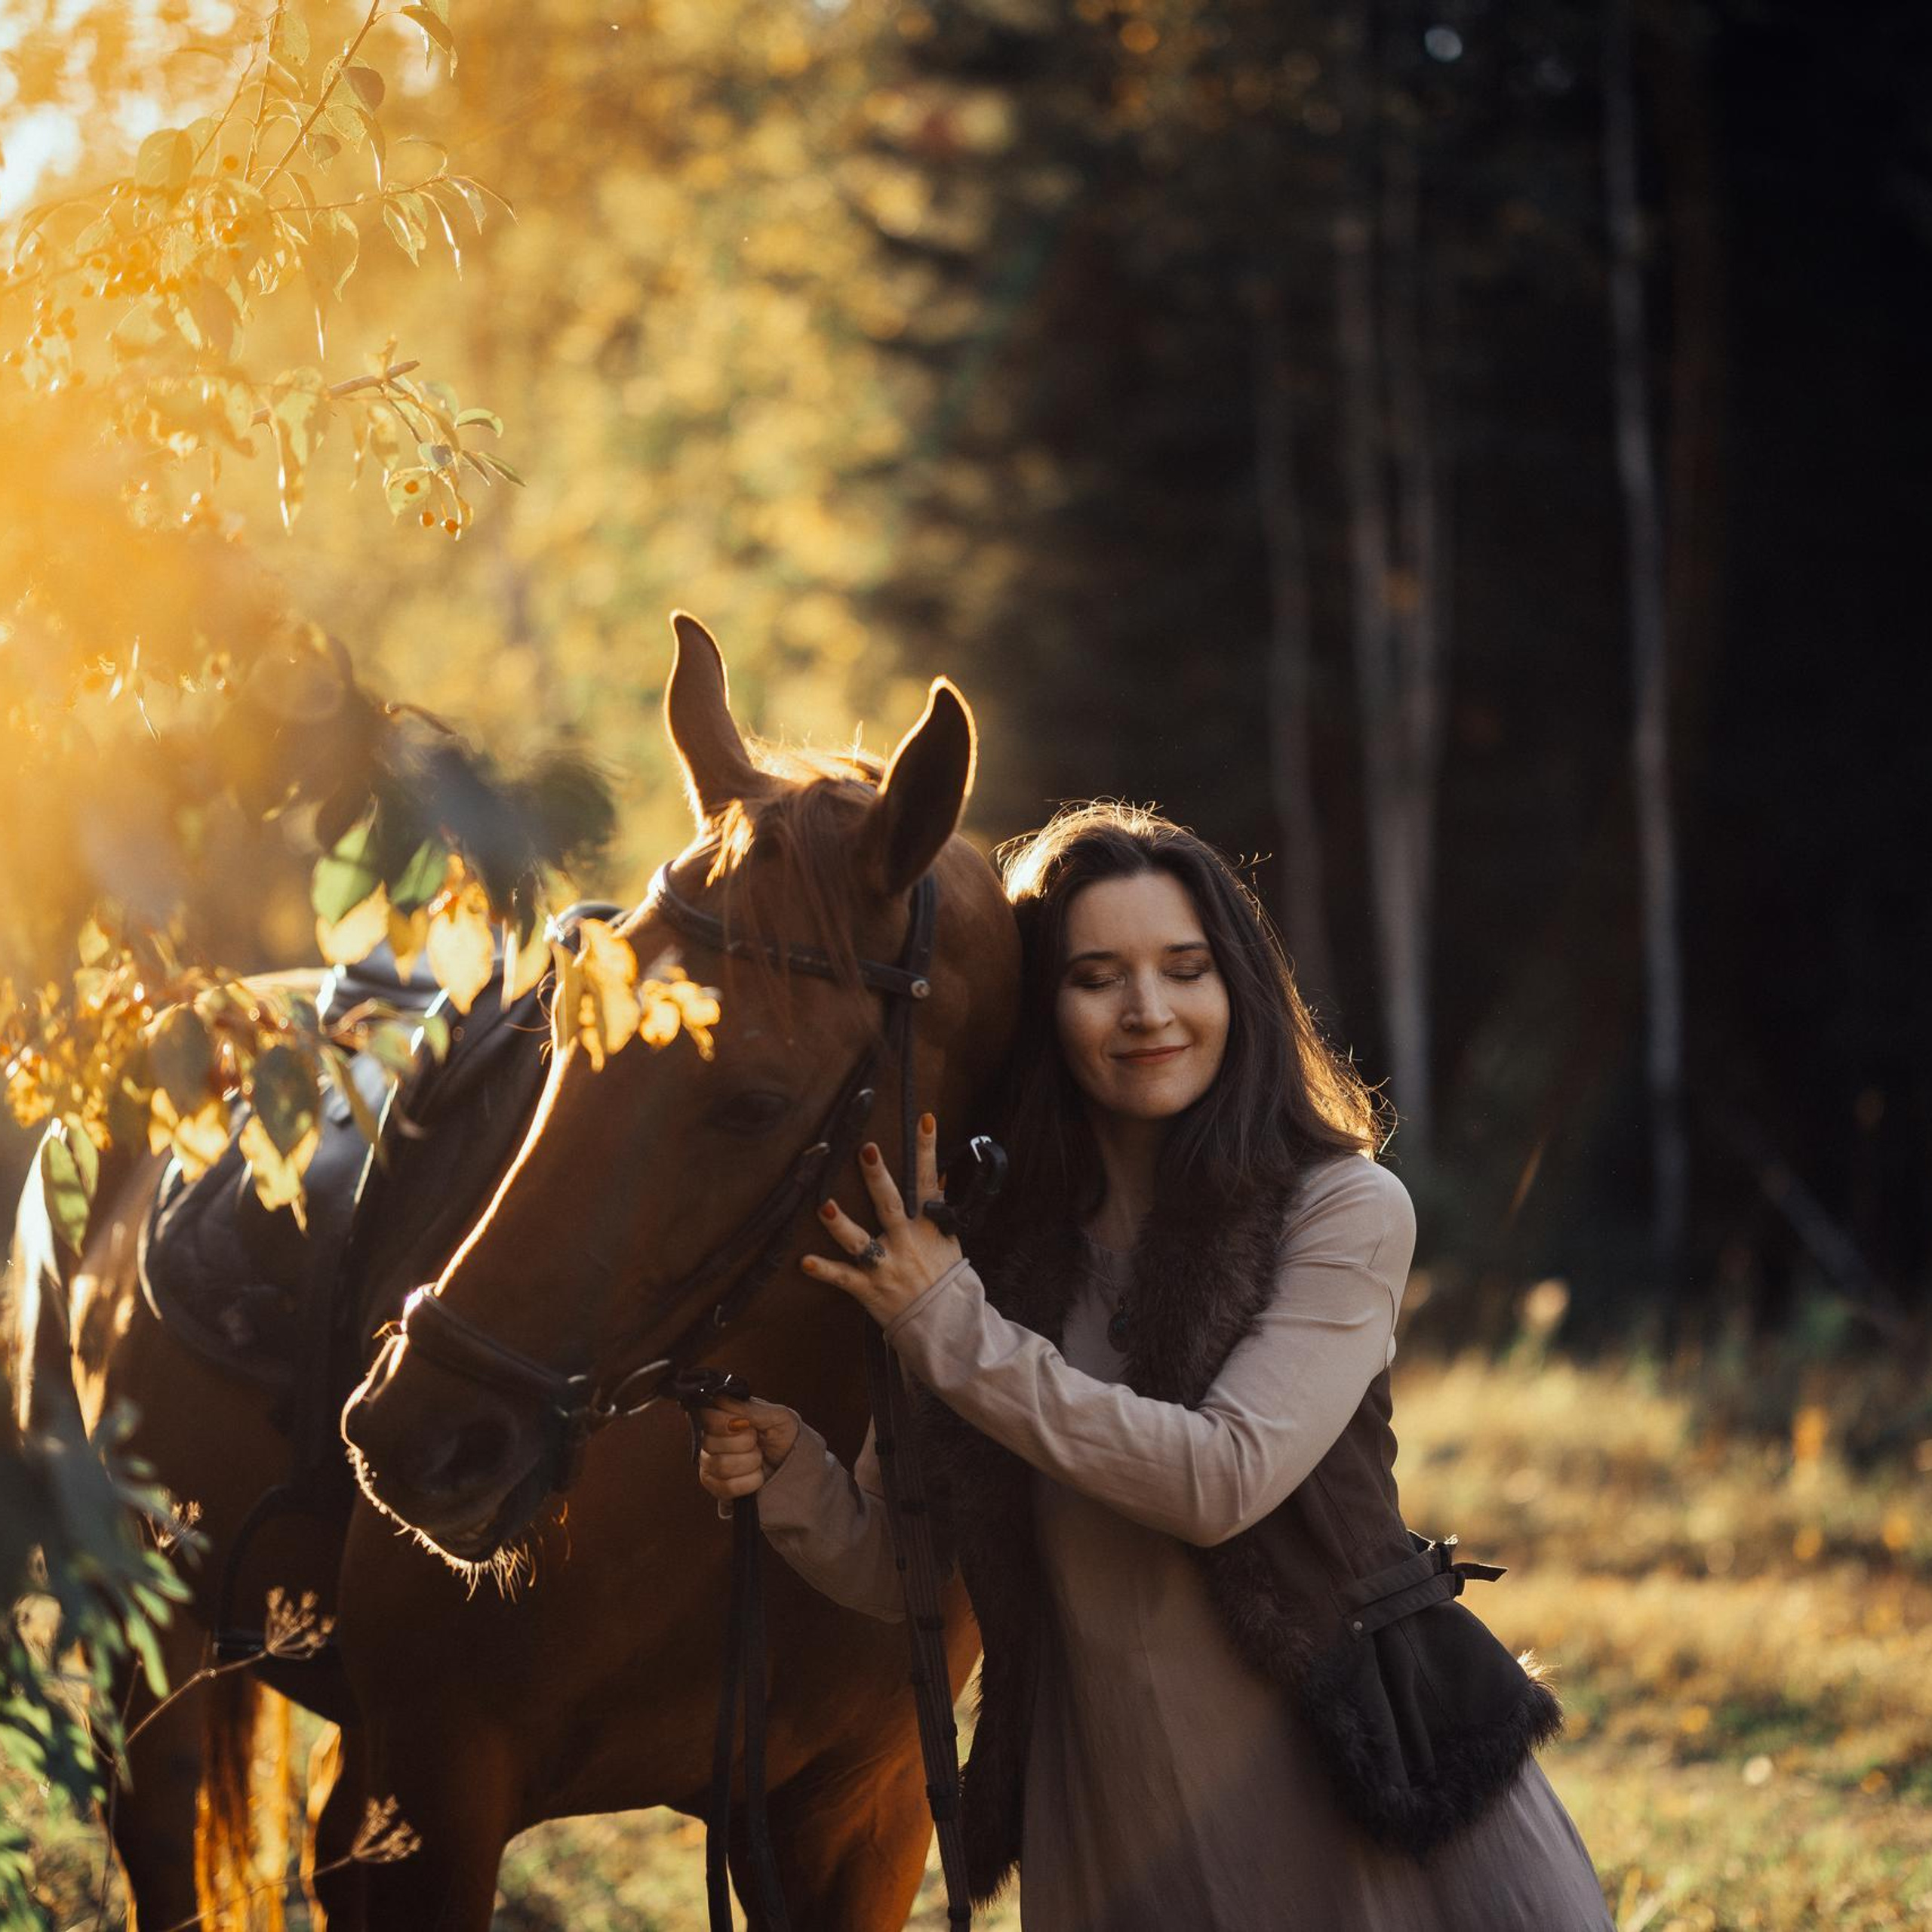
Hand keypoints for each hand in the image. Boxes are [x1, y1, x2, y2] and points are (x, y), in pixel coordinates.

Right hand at [695, 1394, 800, 1518]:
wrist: (793, 1465)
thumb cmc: (783, 1435)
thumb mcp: (777, 1416)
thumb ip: (751, 1408)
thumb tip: (722, 1400)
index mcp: (721, 1415)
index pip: (705, 1416)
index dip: (724, 1422)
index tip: (746, 1425)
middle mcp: (709, 1438)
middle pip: (711, 1443)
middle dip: (745, 1443)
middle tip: (758, 1441)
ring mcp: (710, 1464)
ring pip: (721, 1466)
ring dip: (750, 1463)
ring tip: (759, 1458)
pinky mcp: (715, 1486)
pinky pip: (726, 1487)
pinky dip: (749, 1482)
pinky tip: (757, 1475)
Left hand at [804, 1112, 962, 1327]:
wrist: (945, 1322)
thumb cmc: (945, 1277)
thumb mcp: (949, 1238)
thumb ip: (939, 1207)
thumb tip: (940, 1173)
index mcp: (927, 1225)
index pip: (928, 1181)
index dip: (927, 1150)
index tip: (923, 1119)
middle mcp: (906, 1242)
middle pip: (889, 1204)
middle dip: (877, 1177)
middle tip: (866, 1150)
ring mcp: (886, 1265)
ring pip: (861, 1242)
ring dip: (842, 1225)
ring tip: (825, 1206)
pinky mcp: (870, 1289)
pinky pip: (844, 1278)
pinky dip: (824, 1270)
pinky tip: (804, 1262)